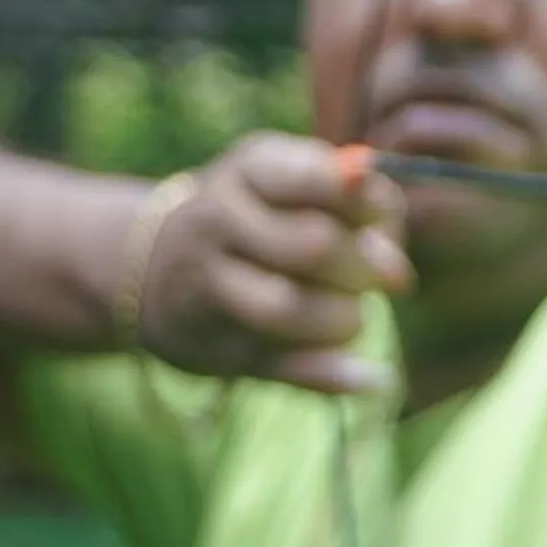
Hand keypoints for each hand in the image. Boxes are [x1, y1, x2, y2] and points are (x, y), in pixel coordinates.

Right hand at [136, 133, 410, 394]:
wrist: (150, 267)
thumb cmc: (259, 216)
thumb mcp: (298, 186)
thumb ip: (359, 212)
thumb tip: (396, 274)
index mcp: (251, 168)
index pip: (317, 178)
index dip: (368, 206)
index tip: (382, 222)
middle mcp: (217, 219)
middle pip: (314, 246)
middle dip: (364, 269)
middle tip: (379, 279)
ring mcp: (207, 285)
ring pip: (291, 309)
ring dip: (345, 320)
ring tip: (352, 315)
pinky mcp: (214, 347)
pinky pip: (285, 368)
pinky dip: (335, 375)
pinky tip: (372, 377)